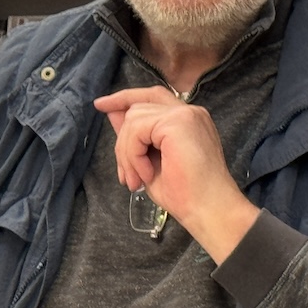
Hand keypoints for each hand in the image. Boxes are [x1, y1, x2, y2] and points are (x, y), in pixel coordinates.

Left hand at [93, 86, 259, 263]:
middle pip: (137, 109)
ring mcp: (185, 114)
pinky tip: (145, 175)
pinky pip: (137, 130)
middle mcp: (188, 112)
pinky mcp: (178, 122)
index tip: (100, 105)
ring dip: (127, 154)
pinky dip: (133, 155)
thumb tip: (111, 112)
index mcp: (186, 120)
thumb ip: (133, 135)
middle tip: (127, 177)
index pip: (151, 97)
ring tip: (137, 180)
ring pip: (133, 119)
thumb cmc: (184, 194)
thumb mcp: (148, 161)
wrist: (207, 210)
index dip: (125, 98)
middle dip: (123, 142)